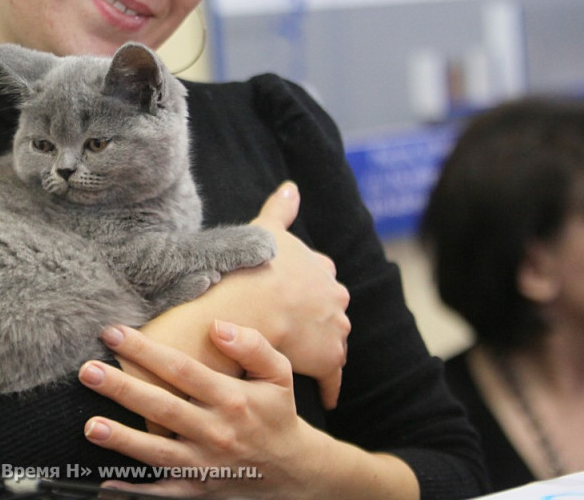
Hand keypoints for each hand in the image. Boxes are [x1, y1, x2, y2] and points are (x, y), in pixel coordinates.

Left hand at [79, 322, 328, 497]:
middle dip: (122, 389)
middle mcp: (216, 432)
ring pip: (158, 452)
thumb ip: (253, 346)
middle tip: (87, 371)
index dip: (146, 351)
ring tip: (90, 425)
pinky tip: (108, 482)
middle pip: (162, 407)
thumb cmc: (277, 414)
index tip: (114, 333)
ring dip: (122, 439)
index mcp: (231, 399)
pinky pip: (162, 492)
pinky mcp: (197, 489)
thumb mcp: (279, 375)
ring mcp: (205, 464)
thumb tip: (217, 326)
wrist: (294, 471)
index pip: (181, 369)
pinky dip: (136, 490)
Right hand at [133, 182, 349, 407]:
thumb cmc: (252, 266)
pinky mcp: (328, 360)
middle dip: (317, 316)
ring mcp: (334, 329)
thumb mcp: (266, 229)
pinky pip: (332, 376)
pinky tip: (325, 398)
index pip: (321, 275)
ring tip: (298, 357)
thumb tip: (291, 186)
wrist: (249, 305)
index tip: (292, 291)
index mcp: (321, 268)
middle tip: (292, 326)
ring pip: (332, 340)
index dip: (306, 284)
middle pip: (330, 309)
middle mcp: (335, 297)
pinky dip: (330, 386)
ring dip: (320, 347)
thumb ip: (281, 209)